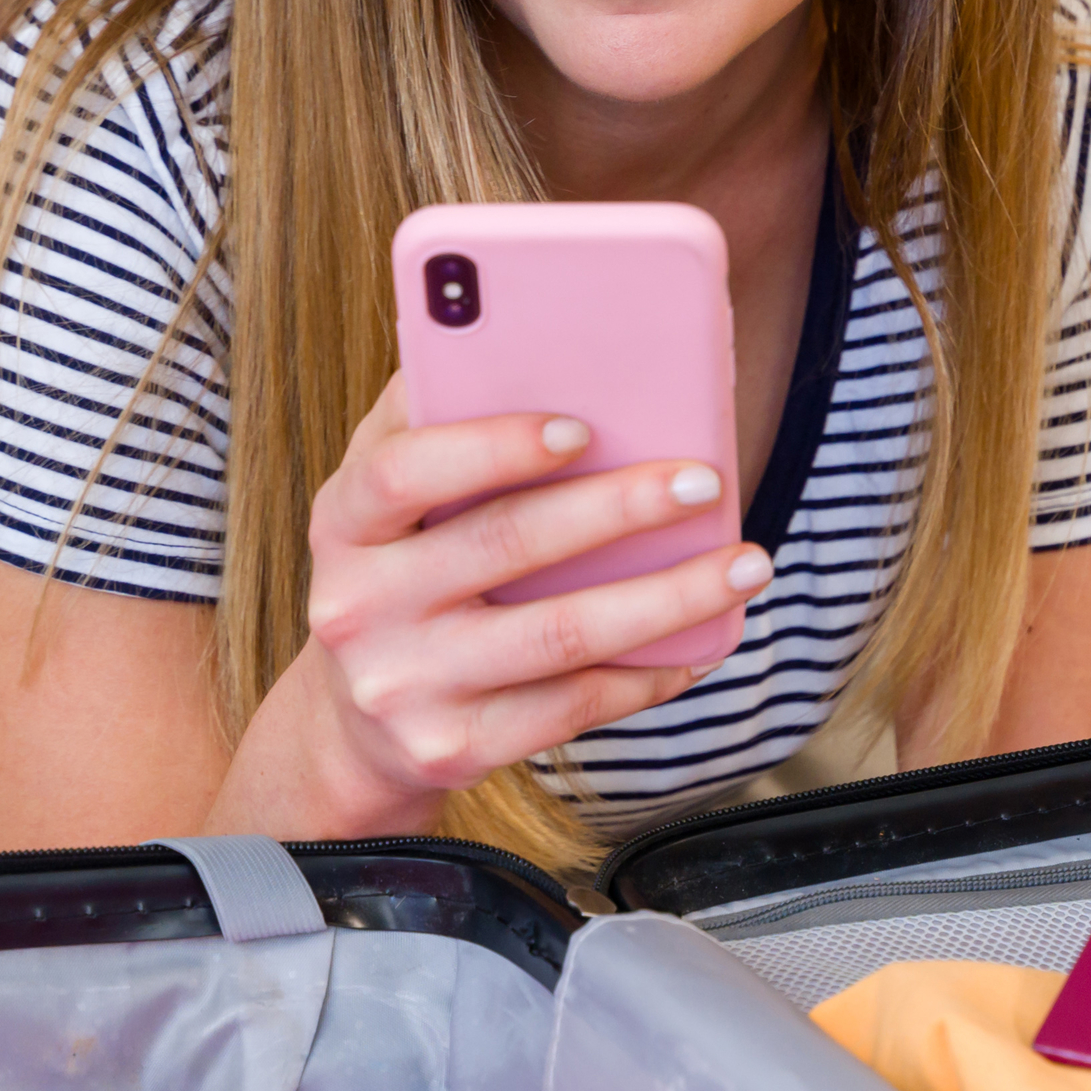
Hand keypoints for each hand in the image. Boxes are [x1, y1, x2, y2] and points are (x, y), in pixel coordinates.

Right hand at [247, 375, 770, 832]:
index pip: (404, 471)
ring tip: (745, 563)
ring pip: (560, 635)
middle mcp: (360, 606)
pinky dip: (647, 673)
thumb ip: (438, 418)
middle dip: (619, 508)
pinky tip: (701, 643)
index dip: (493, 446)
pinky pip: (572, 707)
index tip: (583, 426)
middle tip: (703, 479)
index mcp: (344, 521)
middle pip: (506, 545)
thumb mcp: (389, 499)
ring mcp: (407, 685)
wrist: (354, 723)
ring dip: (667, 597)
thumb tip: (543, 342)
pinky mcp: (454, 748)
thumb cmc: (401, 570)